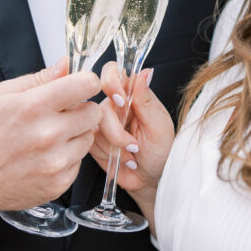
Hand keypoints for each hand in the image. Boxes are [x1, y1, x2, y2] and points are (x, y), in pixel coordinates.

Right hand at [0, 58, 100, 233]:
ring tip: (51, 137)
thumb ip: (40, 78)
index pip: (86, 85)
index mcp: (34, 106)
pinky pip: (79, 162)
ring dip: (76, 135)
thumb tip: (67, 64)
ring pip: (88, 138)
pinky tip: (46, 157)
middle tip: (62, 115)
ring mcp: (55, 162)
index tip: (80, 87)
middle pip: (94, 112)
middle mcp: (48, 134)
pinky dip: (68, 158)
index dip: (86, 82)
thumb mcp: (3, 94)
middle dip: (82, 110)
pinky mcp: (59, 183)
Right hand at [90, 62, 174, 230]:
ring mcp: (101, 123)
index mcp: (132, 94)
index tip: (121, 100)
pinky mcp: (92, 140)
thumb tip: (145, 71)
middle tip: (134, 146)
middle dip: (116, 133)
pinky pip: (89, 143)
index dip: (111, 82)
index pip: (112, 72)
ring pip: (94, 128)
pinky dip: (107, 156)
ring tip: (132, 156)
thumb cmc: (161, 151)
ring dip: (115, 148)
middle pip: (100, 107)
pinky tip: (121, 161)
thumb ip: (146, 99)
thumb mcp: (159, 125)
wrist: (151, 179)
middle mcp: (114, 105)